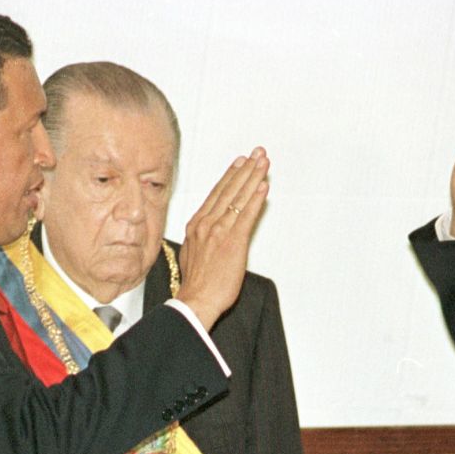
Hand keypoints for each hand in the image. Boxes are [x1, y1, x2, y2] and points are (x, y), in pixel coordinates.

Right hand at [176, 147, 269, 329]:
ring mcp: (219, 231)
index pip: (216, 194)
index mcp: (196, 225)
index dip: (230, 176)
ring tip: (263, 162)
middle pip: (228, 190)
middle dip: (244, 169)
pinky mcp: (233, 242)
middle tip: (257, 153)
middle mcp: (206, 223)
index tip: (240, 162)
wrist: (195, 301)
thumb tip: (204, 235)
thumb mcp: (191, 254)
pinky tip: (263, 186)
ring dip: (253, 177)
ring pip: (238, 198)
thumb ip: (199, 240)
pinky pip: (246, 215)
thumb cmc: (195, 285)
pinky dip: (255, 199)